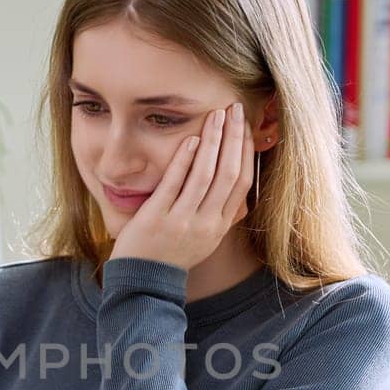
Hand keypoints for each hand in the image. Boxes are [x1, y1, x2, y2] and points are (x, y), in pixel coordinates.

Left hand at [109, 101, 253, 270]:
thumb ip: (220, 214)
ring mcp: (181, 221)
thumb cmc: (172, 255)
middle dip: (234, 137)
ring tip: (216, 115)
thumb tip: (237, 187)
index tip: (244, 126)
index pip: (242, 182)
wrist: (143, 281)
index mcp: (219, 226)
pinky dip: (184, 159)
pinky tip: (190, 138)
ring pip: (205, 175)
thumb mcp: (204, 238)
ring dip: (212, 141)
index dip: (245, 151)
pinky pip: (174, 184)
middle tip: (234, 109)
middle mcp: (206, 223)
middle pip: (228, 173)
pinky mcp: (157, 218)